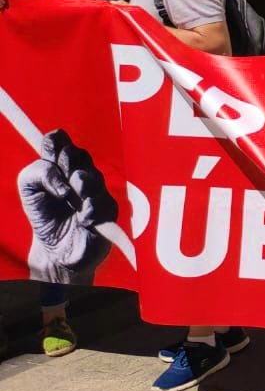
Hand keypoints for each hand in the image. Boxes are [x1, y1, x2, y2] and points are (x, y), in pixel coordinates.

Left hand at [20, 129, 118, 285]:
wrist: (57, 250)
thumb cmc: (45, 217)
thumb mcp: (29, 191)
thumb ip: (36, 173)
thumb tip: (60, 176)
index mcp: (61, 165)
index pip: (60, 140)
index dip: (55, 145)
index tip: (49, 159)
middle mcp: (81, 172)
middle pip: (78, 154)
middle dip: (64, 167)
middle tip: (58, 186)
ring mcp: (96, 190)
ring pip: (89, 177)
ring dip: (77, 188)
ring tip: (72, 202)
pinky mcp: (108, 209)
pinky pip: (99, 202)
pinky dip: (88, 210)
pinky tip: (82, 219)